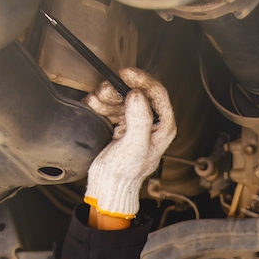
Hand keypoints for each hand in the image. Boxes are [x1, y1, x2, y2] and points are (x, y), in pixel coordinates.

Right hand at [83, 68, 176, 220]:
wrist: (107, 185)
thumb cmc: (125, 173)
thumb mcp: (134, 146)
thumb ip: (139, 120)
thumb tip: (137, 95)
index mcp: (163, 127)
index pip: (157, 93)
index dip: (142, 80)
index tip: (126, 74)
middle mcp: (152, 121)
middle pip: (137, 91)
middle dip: (118, 90)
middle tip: (105, 92)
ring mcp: (135, 121)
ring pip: (122, 95)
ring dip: (107, 96)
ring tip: (98, 104)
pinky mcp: (120, 122)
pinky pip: (111, 103)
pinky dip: (101, 103)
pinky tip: (95, 108)